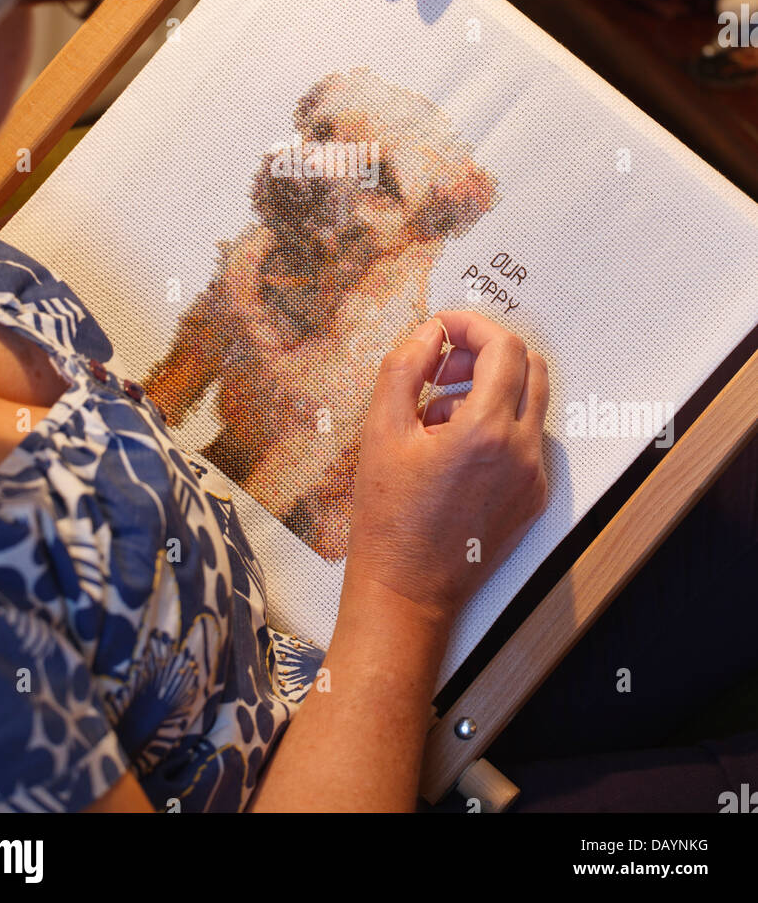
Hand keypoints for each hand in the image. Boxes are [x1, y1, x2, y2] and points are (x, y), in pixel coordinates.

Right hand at [345, 310, 548, 627]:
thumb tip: (430, 333)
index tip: (443, 329)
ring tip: (436, 416)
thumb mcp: (381, 430)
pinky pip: (526, 438)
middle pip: (530, 366)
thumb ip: (405, 367)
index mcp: (487, 431)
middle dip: (486, 354)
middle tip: (442, 369)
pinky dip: (496, 424)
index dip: (473, 326)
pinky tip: (452, 449)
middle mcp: (523, 452)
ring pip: (530, 401)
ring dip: (490, 389)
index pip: (505, 348)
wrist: (408, 591)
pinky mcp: (535, 497)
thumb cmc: (389, 518)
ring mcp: (535, 477)